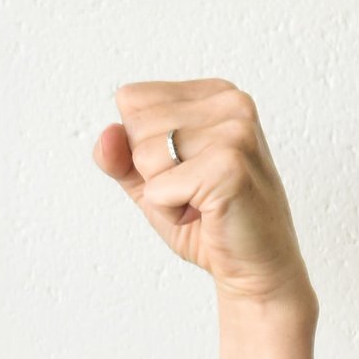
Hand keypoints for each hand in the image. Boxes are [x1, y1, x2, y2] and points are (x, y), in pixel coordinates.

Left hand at [93, 79, 313, 311]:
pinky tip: (205, 213)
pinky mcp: (229, 165)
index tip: (181, 168)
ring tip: (198, 201)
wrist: (252, 263)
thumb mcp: (150, 180)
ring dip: (161, 192)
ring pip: (145, 155)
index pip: (132, 98)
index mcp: (214, 94)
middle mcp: (231, 102)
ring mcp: (235, 130)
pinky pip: (158, 189)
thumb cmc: (204, 219)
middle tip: (191, 191)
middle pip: (135, 124)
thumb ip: (120, 155)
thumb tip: (106, 134)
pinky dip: (170, 211)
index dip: (139, 145)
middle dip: (150, 171)